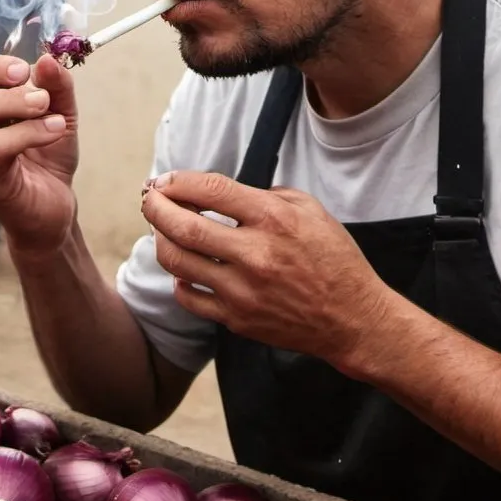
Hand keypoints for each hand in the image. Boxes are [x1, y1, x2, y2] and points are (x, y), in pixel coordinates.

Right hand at [0, 53, 78, 253]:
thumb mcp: (61, 116)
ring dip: (12, 103)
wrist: (54, 209)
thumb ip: (57, 88)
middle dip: (0, 80)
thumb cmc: (49, 161)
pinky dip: (26, 133)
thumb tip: (48, 58)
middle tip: (38, 90)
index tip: (25, 67)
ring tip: (47, 107)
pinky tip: (54, 131)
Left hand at [139, 170, 390, 367]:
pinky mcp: (236, 319)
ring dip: (160, 239)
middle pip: (183, 226)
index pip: (210, 190)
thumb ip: (264, 195)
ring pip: (177, 261)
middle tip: (148, 198)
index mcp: (273, 219)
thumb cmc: (333, 258)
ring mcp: (242, 291)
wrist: (352, 318)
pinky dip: (179, 278)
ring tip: (163, 229)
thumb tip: (221, 193)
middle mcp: (254, 254)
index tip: (165, 180)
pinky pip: (189, 296)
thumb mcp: (309, 209)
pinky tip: (185, 266)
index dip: (178, 181)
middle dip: (156, 207)